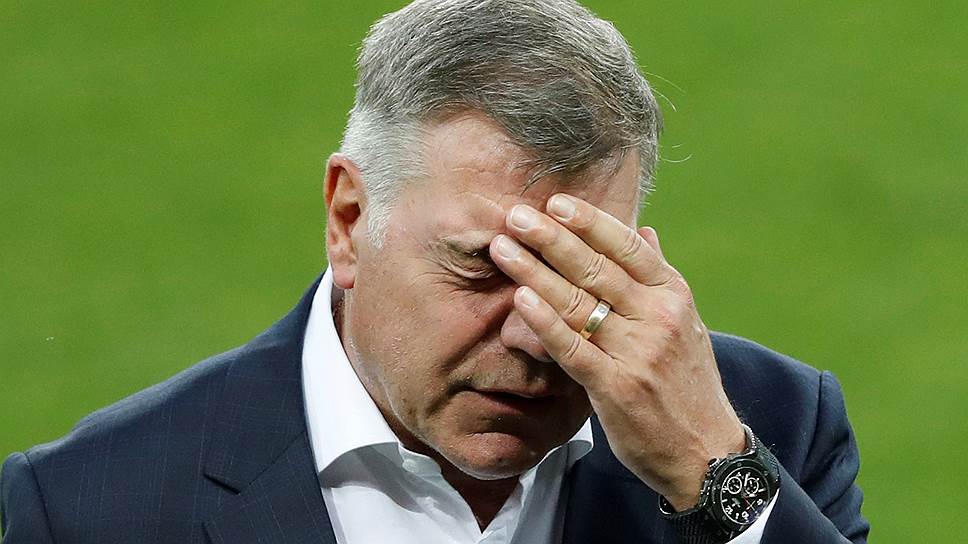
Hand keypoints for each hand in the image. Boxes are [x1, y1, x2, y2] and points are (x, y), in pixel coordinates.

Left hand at [488, 194, 745, 509]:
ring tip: (503, 248)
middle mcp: (657, 317)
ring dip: (535, 272)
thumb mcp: (686, 323)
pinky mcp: (614, 386)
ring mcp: (636, 352)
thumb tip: (647, 230)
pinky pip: (572, 347)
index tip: (555, 202)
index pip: (628, 246)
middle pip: (596, 267)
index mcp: (674, 295)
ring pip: (578, 301)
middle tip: (516, 215)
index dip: (590, 222)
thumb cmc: (689, 383)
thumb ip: (659, 277)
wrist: (706, 452)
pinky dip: (545, 321)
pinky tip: (520, 299)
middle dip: (551, 238)